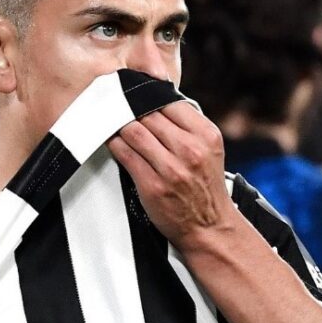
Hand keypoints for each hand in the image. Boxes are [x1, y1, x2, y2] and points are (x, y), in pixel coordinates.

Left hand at [107, 101, 236, 254]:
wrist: (209, 227)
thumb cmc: (205, 186)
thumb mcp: (208, 149)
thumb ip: (187, 125)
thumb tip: (156, 99)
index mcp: (206, 135)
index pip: (170, 101)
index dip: (148, 96)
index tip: (135, 95)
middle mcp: (190, 149)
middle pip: (148, 114)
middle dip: (130, 110)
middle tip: (116, 107)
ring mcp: (171, 168)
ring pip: (133, 131)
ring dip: (119, 126)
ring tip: (112, 123)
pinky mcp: (152, 185)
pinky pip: (125, 154)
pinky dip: (115, 145)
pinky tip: (112, 141)